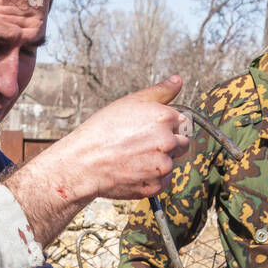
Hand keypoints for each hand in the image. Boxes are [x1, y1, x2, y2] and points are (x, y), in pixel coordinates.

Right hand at [52, 76, 191, 203]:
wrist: (85, 164)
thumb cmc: (102, 131)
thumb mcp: (130, 102)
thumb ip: (160, 91)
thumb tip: (177, 81)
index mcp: (165, 118)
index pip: (183, 123)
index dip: (168, 126)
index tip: (153, 131)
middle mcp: (168, 142)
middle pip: (182, 144)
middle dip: (167, 145)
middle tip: (142, 146)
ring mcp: (163, 166)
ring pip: (171, 163)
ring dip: (158, 162)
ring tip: (134, 159)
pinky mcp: (156, 186)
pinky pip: (163, 181)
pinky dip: (152, 178)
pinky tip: (133, 171)